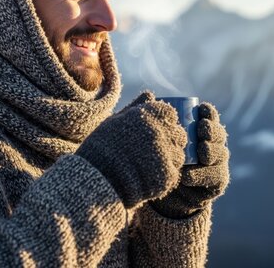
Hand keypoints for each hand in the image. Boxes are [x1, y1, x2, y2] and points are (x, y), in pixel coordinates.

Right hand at [76, 91, 186, 208]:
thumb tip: (151, 94)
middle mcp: (160, 131)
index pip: (170, 114)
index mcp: (148, 114)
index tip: (156, 131)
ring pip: (179, 154)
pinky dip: (165, 176)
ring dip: (169, 159)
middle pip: (179, 134)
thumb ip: (136, 107)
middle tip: (155, 151)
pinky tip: (149, 177)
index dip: (165, 123)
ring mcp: (165, 153)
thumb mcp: (115, 121)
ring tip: (151, 166)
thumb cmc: (101, 147)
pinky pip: (174, 173)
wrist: (95, 178)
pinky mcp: (167, 174)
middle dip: (170, 140)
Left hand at [151, 102, 229, 217]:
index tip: (200, 110)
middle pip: (219, 134)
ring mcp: (217, 164)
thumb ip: (150, 116)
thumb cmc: (156, 156)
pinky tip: (188, 175)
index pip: (209, 117)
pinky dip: (202, 175)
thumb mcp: (153, 136)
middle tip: (202, 130)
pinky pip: (214, 177)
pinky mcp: (216, 183)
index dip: (208, 113)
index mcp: (200, 130)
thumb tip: (149, 94)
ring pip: (220, 154)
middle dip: (213, 131)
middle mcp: (212, 144)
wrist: (158, 189)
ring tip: (200, 153)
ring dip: (211, 152)